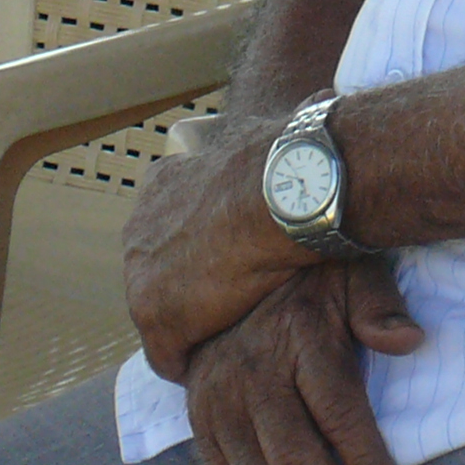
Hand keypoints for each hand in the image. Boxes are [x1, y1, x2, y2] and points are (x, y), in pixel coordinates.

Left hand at [123, 116, 315, 381]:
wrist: (284, 191)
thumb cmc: (293, 164)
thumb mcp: (278, 142)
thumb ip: (277, 143)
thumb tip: (324, 98)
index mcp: (166, 181)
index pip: (172, 226)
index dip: (202, 248)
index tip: (230, 261)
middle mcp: (140, 224)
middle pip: (160, 272)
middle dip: (188, 290)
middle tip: (231, 307)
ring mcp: (141, 271)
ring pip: (163, 314)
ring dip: (192, 327)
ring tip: (230, 340)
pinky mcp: (154, 314)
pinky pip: (167, 355)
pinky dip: (192, 362)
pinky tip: (222, 365)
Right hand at [183, 258, 425, 464]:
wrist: (230, 270)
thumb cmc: (315, 281)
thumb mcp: (354, 273)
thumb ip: (380, 305)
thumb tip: (408, 341)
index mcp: (299, 337)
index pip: (336, 411)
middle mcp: (253, 375)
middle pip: (292, 459)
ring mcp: (219, 405)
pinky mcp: (200, 429)